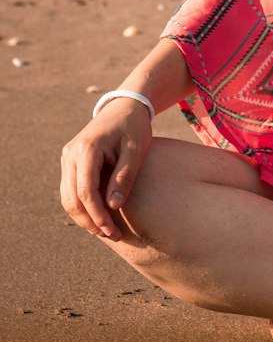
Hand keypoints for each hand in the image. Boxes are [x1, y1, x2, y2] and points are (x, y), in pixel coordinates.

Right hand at [60, 98, 152, 242]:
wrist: (125, 106)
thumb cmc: (134, 127)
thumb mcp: (135, 150)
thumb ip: (124, 176)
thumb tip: (113, 207)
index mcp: (87, 149)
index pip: (86, 192)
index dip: (98, 215)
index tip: (113, 231)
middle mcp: (71, 153)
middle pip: (72, 198)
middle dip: (90, 221)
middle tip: (111, 236)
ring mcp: (67, 157)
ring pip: (68, 197)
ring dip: (84, 217)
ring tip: (106, 230)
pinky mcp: (70, 161)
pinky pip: (70, 190)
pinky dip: (81, 206)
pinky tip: (98, 217)